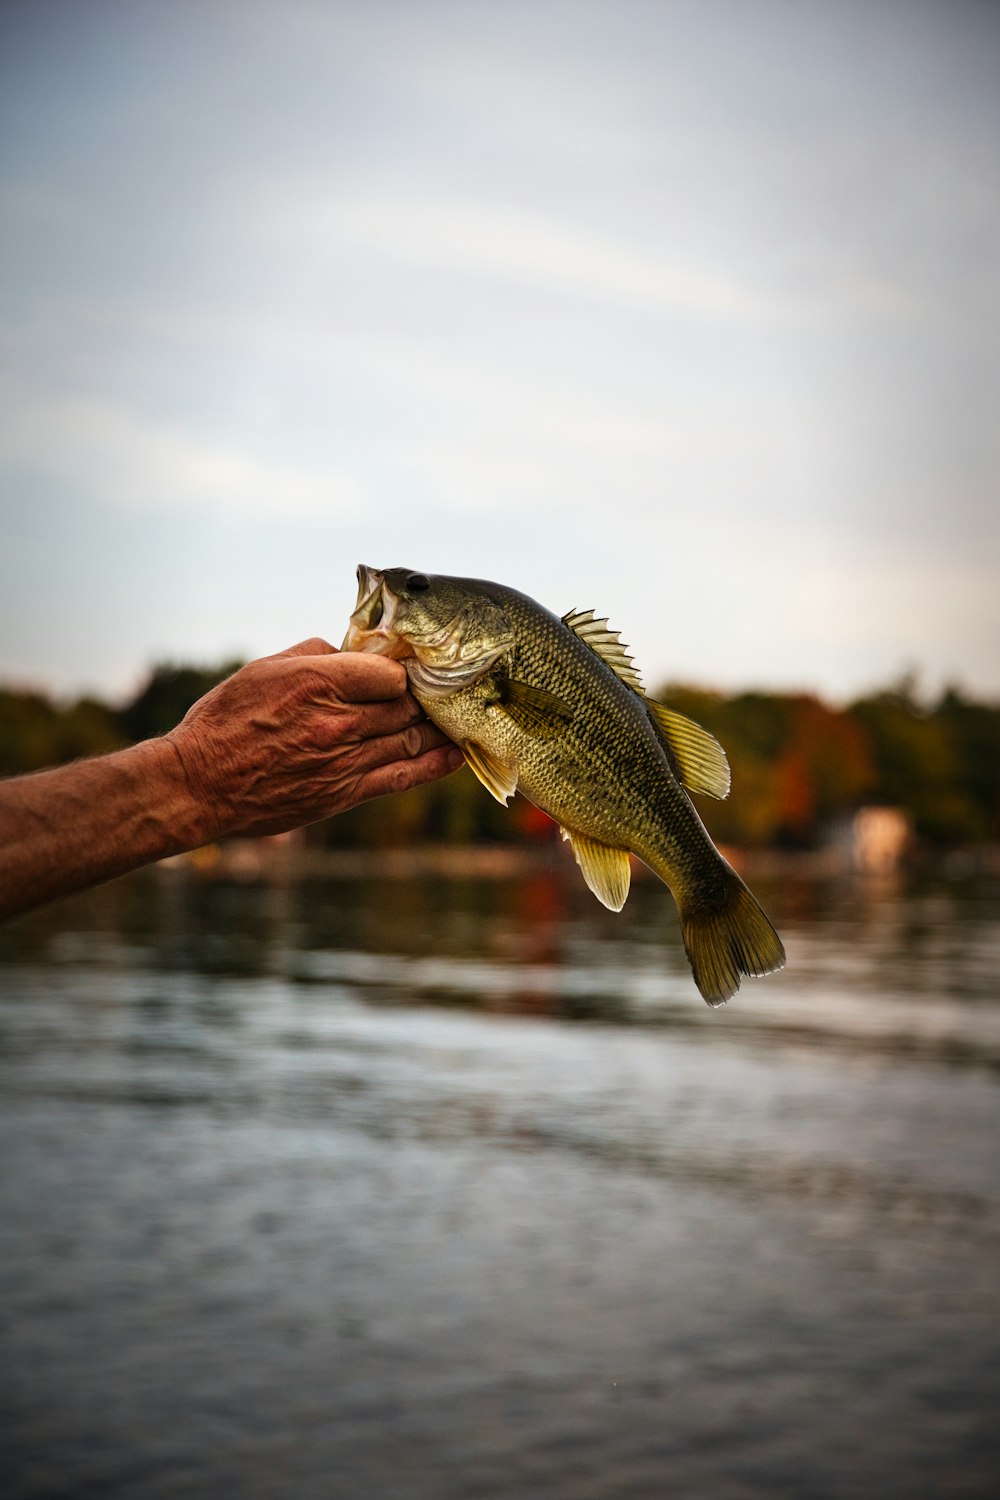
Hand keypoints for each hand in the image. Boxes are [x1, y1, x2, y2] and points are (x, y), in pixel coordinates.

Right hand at [165, 638, 462, 840]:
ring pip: (411, 737)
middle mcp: (338, 721)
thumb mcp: (263, 669)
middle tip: (445, 688)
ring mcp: (345, 760)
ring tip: (459, 715)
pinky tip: (456, 752)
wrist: (200, 784)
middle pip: (406, 704)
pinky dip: (435, 764)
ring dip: (438, 726)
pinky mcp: (345, 793)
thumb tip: (351, 650)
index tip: (411, 666)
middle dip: (427, 695)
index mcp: (317, 682)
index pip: (389, 671)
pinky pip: (403, 776)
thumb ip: (314, 653)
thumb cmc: (225, 721)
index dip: (404, 668)